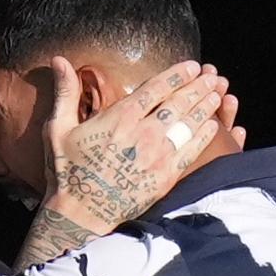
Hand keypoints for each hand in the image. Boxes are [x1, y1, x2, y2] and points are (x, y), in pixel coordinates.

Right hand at [33, 57, 229, 238]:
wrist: (79, 215)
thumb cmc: (66, 171)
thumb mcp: (58, 128)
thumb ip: (65, 93)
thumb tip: (59, 59)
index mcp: (120, 117)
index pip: (157, 88)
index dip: (177, 74)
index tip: (192, 65)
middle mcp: (143, 133)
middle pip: (179, 102)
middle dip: (198, 86)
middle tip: (212, 75)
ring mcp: (157, 155)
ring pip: (189, 123)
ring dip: (206, 106)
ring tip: (217, 93)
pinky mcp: (165, 177)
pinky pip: (192, 151)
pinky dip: (205, 136)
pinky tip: (213, 126)